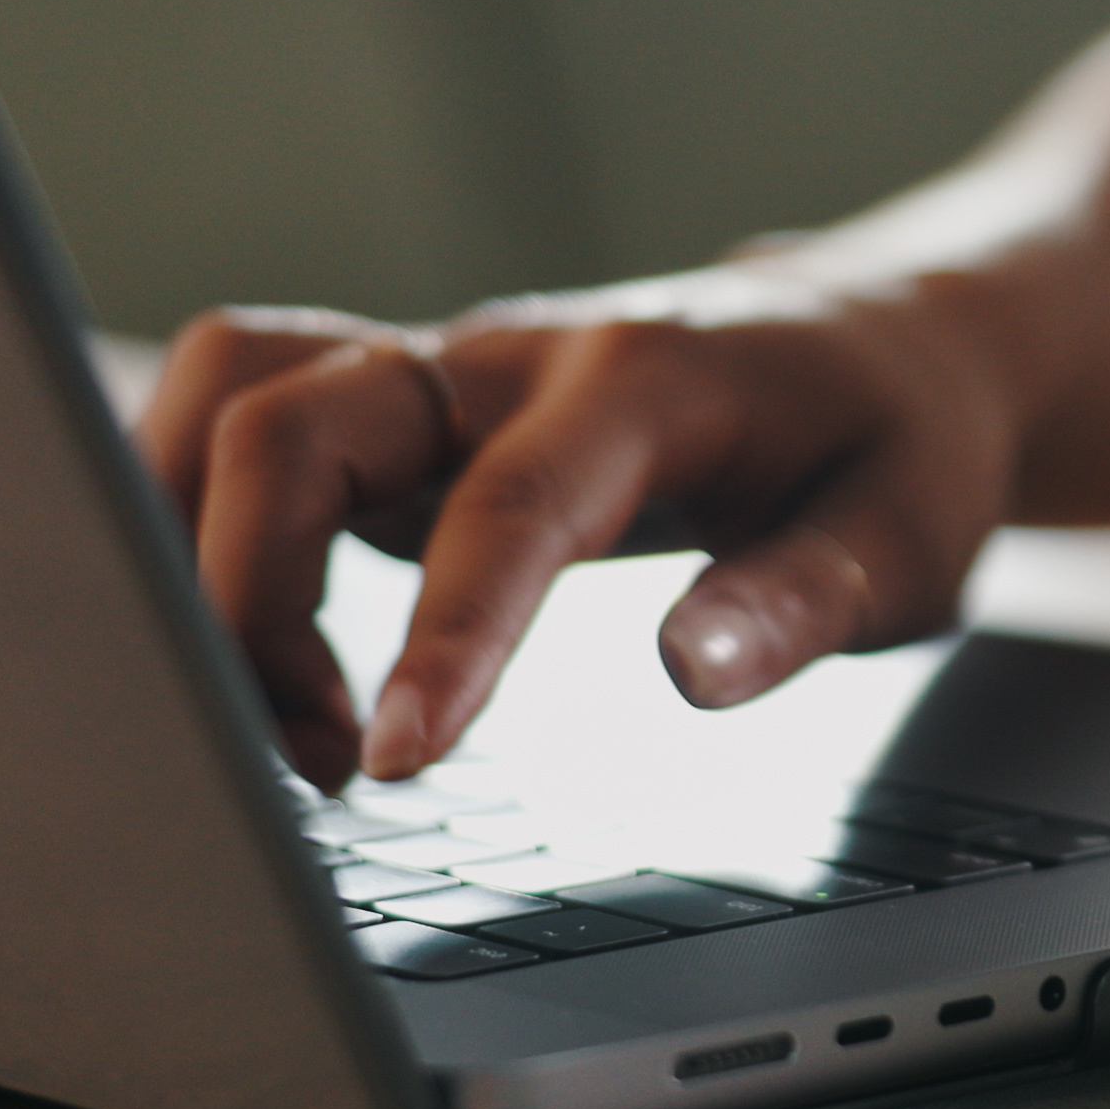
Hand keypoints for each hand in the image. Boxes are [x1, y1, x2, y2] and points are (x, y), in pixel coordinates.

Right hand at [136, 255, 1044, 787]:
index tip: (391, 762)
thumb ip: (809, 598)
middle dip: (251, 597)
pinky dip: (197, 513)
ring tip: (288, 713)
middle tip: (336, 765)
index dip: (442, 634)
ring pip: (236, 391)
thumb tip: (691, 675)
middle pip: (294, 419)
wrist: (887, 343)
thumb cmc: (898, 444)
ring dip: (196, 545)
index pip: (509, 505)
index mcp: (646, 382)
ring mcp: (445, 375)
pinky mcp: (407, 415)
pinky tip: (253, 640)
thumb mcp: (912, 535)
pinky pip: (247, 417)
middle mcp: (516, 359)